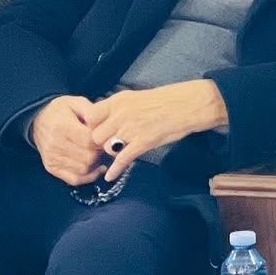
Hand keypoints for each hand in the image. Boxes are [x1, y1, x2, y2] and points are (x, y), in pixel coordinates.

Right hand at [30, 96, 107, 185]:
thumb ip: (92, 112)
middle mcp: (55, 144)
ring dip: (95, 164)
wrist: (37, 119)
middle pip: (87, 157)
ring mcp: (52, 158)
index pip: (88, 141)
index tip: (106, 138)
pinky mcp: (51, 167)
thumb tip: (106, 125)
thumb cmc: (60, 110)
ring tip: (99, 154)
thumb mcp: (76, 102)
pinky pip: (74, 179)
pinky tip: (95, 168)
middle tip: (104, 147)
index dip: (101, 141)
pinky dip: (87, 177)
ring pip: (83, 169)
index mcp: (62, 126)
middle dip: (100, 153)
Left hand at [86, 81, 229, 183]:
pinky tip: (110, 177)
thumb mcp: (134, 97)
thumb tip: (102, 119)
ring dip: (111, 152)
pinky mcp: (142, 143)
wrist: (185, 105)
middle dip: (100, 142)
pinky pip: (122, 159)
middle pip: (95, 135)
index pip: (90, 116)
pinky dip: (115, 170)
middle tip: (107, 144)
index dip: (91, 126)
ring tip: (119, 151)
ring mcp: (131, 129)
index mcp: (118, 100)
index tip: (97, 130)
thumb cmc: (162, 101)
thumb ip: (117, 108)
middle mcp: (120, 114)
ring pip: (107, 148)